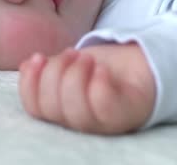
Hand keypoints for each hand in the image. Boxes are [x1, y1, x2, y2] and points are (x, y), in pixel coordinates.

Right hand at [18, 43, 155, 133]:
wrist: (147, 63)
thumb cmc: (106, 66)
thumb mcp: (73, 63)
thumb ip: (50, 68)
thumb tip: (29, 65)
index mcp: (65, 112)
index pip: (36, 108)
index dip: (29, 83)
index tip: (37, 57)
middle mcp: (84, 124)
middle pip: (52, 109)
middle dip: (55, 74)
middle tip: (72, 53)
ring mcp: (107, 123)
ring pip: (76, 113)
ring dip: (75, 76)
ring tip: (86, 57)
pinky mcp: (129, 113)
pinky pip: (105, 108)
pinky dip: (98, 85)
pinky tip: (101, 69)